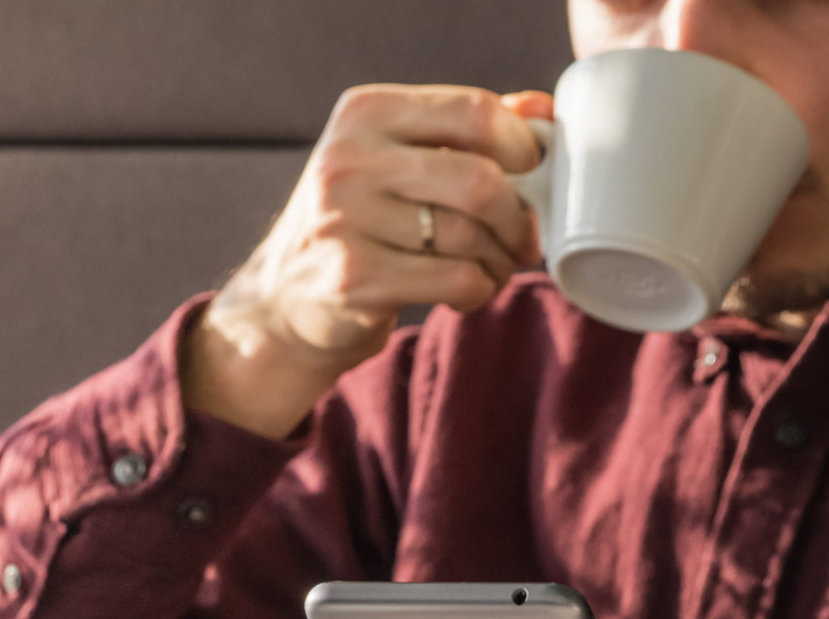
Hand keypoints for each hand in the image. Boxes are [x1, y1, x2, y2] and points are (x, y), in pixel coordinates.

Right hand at [181, 86, 551, 439]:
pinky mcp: (355, 278)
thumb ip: (462, 131)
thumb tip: (542, 111)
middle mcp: (349, 160)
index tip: (532, 173)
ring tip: (493, 267)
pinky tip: (467, 291)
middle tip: (524, 238)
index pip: (472, 111)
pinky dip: (478, 290)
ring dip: (499, 260)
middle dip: (517, 216)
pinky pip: (454, 279)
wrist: (286, 298)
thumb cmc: (358, 223)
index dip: (522, 146)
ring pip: (470, 236)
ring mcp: (347, 220)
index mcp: (365, 114)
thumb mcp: (396, 160)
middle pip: (478, 179)